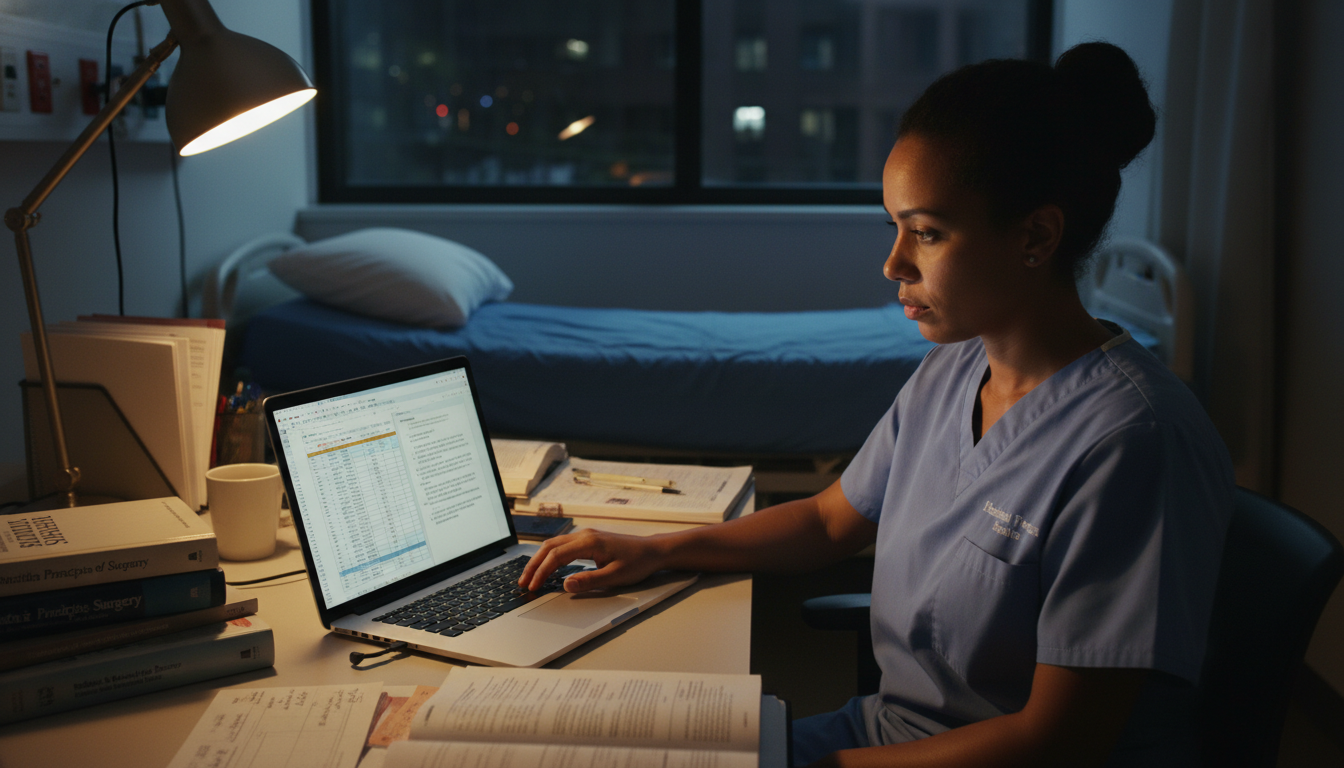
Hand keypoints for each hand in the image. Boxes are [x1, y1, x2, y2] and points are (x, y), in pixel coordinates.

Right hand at [519, 529, 665, 592]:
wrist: (652, 551)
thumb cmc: (638, 562)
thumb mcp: (615, 577)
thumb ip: (590, 581)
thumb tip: (566, 585)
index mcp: (590, 542)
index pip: (556, 556)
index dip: (542, 572)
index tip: (533, 586)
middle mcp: (585, 536)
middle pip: (549, 547)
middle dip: (533, 565)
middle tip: (523, 582)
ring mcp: (586, 536)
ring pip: (554, 545)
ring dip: (540, 560)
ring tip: (530, 577)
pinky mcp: (588, 541)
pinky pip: (562, 546)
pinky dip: (550, 557)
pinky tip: (547, 568)